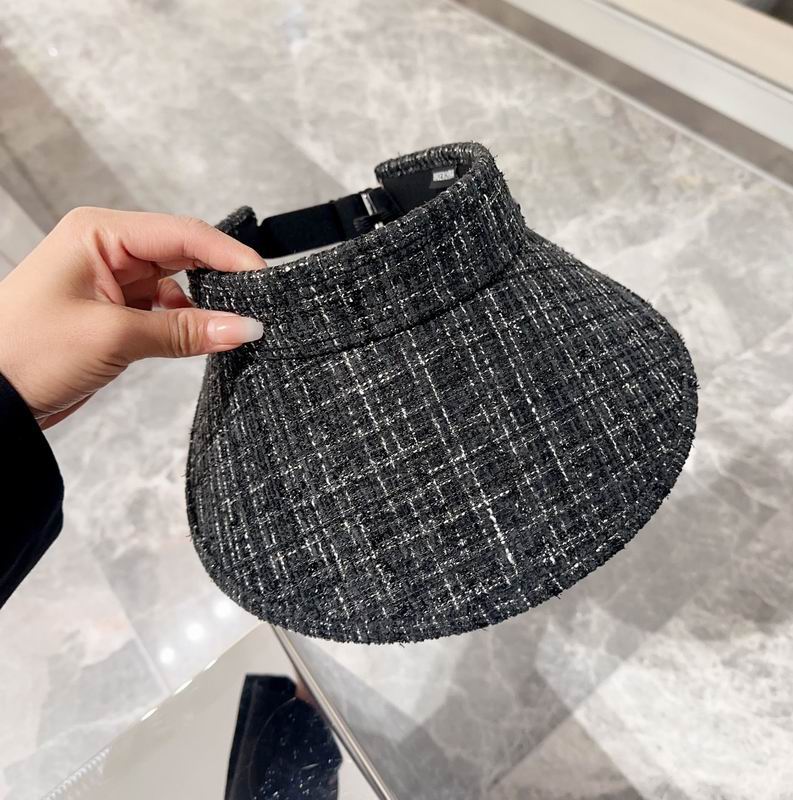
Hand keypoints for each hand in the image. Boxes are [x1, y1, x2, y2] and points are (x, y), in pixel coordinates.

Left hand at [0, 206, 266, 428]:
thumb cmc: (27, 352)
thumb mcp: (115, 337)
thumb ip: (185, 330)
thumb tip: (246, 328)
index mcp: (99, 234)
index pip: (182, 234)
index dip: (228, 255)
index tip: (266, 280)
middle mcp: (108, 250)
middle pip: (184, 255)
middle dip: (221, 281)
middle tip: (260, 305)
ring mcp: (113, 282)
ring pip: (179, 286)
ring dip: (205, 307)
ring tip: (236, 329)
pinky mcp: (117, 313)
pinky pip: (166, 312)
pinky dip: (187, 326)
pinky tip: (206, 339)